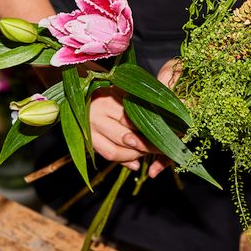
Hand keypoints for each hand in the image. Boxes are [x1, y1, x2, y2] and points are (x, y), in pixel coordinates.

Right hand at [87, 58, 181, 178]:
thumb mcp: (124, 90)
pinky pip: (108, 154)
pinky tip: (136, 161)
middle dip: (148, 145)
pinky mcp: (87, 139)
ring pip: (118, 150)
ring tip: (147, 152)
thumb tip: (161, 123)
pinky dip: (124, 160)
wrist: (80, 88)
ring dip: (136, 155)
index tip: (170, 133)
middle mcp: (99, 110)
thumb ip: (141, 104)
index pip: (137, 117)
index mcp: (111, 94)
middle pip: (129, 136)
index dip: (155, 128)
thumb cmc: (109, 88)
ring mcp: (90, 126)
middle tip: (161, 147)